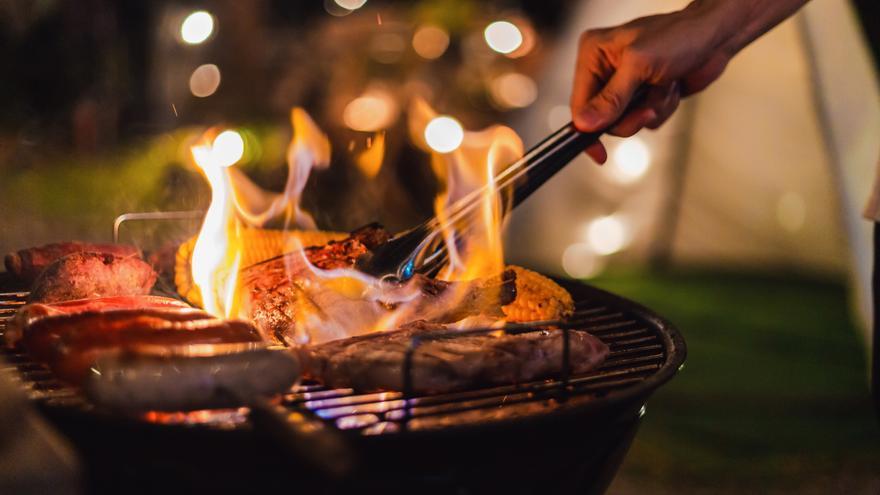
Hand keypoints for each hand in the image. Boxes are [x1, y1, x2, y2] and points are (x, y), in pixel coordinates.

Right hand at [571, 6, 738, 162]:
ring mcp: (625, 84)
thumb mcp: (640, 65)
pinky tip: (671, 87)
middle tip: (649, 106)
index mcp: (594, 53)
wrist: (715, 36)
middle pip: (602, 118)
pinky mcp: (644, 95)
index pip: (579, 103)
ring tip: (665, 86)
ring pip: (626, 121)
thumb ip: (611, 98)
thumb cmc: (680, 35)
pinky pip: (645, 120)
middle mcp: (605, 69)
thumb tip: (585, 124)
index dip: (587, 129)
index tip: (598, 152)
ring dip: (651, 109)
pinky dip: (662, 108)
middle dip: (630, 116)